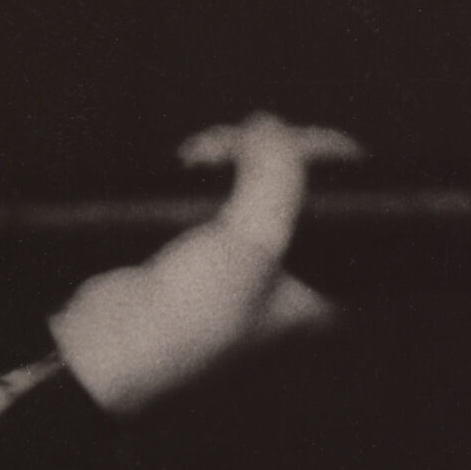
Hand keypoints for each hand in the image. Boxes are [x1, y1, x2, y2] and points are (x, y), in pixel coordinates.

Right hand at [49, 113, 361, 413]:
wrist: (115, 343)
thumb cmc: (191, 318)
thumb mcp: (252, 242)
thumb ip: (278, 177)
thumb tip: (270, 126)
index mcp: (327, 291)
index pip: (356, 209)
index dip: (331, 163)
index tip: (293, 142)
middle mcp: (298, 276)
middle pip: (309, 184)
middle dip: (274, 151)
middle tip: (241, 147)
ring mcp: (254, 260)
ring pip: (265, 179)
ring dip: (236, 153)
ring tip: (204, 156)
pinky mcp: (212, 246)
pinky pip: (226, 187)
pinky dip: (210, 167)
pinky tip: (191, 164)